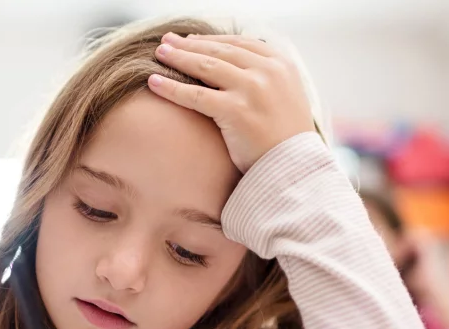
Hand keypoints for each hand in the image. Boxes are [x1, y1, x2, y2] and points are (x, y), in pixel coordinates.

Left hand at [148, 32, 314, 172]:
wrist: (294, 168)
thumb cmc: (285, 139)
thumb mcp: (285, 96)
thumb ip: (266, 77)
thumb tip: (234, 64)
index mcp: (281, 64)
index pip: (239, 43)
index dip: (211, 40)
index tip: (190, 40)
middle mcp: (268, 71)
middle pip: (220, 51)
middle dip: (189, 45)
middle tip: (166, 41)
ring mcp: (252, 89)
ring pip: (205, 66)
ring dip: (178, 58)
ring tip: (159, 54)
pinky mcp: (236, 110)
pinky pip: (196, 95)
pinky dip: (172, 87)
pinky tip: (154, 82)